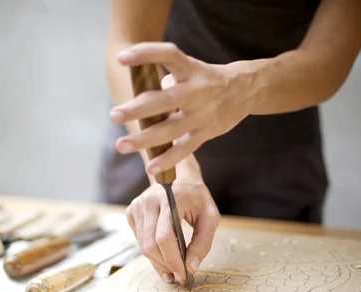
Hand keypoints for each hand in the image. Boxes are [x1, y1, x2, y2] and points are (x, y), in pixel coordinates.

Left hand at [110, 42, 256, 175]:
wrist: (246, 90)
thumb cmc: (207, 80)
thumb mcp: (191, 69)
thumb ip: (166, 80)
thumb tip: (139, 96)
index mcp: (191, 70)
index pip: (168, 56)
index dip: (146, 54)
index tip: (121, 58)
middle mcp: (197, 91)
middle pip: (165, 100)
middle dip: (138, 109)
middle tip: (114, 115)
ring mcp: (202, 114)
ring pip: (171, 129)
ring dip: (145, 139)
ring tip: (121, 145)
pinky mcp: (206, 133)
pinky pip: (185, 149)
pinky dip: (167, 159)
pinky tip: (150, 168)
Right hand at [126, 177, 218, 284]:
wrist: (179, 177)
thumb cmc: (196, 198)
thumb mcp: (210, 217)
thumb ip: (202, 243)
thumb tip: (190, 267)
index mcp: (170, 198)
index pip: (164, 236)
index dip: (172, 259)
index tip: (183, 275)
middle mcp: (149, 200)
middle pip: (150, 245)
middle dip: (165, 265)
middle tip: (178, 276)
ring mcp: (137, 205)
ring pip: (143, 246)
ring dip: (158, 262)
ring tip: (172, 269)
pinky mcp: (131, 211)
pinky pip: (139, 241)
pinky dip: (152, 252)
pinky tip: (163, 253)